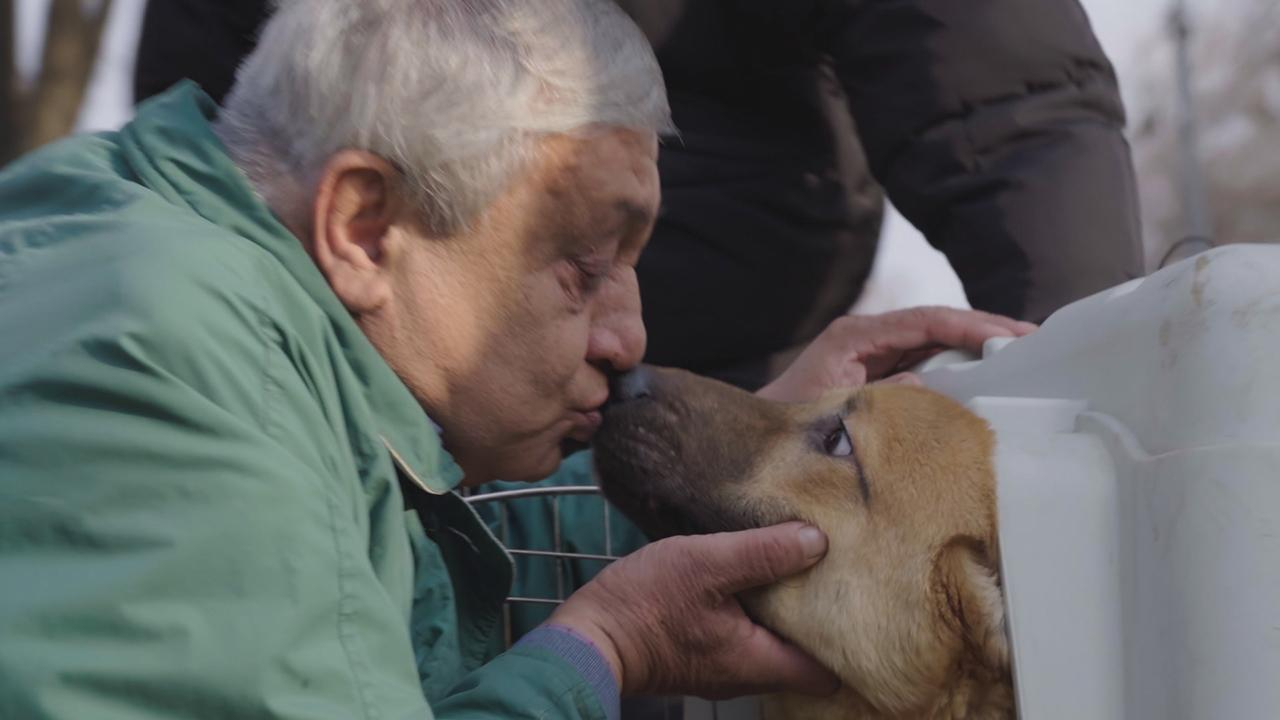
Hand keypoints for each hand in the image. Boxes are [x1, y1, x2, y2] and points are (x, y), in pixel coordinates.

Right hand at [548, 522, 839, 698]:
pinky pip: (743, 636)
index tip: (860, 603)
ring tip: (797, 567)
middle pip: (801, 657)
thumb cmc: (645, 605)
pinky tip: (750, 576)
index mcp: (758, 662)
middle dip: (818, 620)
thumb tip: (818, 542)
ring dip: (784, 613)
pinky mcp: (698, 653)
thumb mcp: (707, 565)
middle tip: (834, 575)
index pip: (825, 673)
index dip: (847, 642)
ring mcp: (720, 668)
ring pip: (771, 645)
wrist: (586, 636)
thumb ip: (763, 553)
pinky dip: (754, 612)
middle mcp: (745, 676)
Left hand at [757, 307, 1035, 402]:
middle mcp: (868, 337)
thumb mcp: (835, 410)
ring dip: (977, 350)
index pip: (926, 321)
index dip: (971, 326)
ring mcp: (875, 353)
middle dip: (985, 331)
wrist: (758, 441)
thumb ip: (882, 397)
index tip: (1011, 336)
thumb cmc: (787, 423)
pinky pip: (927, 365)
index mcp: (856, 336)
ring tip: (1023, 358)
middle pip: (938, 326)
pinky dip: (958, 370)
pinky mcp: (880, 372)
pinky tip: (988, 380)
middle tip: (1033, 341)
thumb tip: (927, 387)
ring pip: (936, 344)